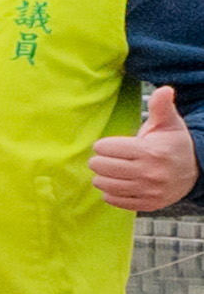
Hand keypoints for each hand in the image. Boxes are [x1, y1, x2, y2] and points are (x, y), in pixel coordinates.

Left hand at [94, 83, 195, 211]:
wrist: (195, 170)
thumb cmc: (175, 143)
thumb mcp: (169, 123)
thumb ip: (161, 106)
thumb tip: (163, 89)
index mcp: (150, 151)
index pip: (106, 148)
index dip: (104, 145)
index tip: (110, 145)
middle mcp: (149, 173)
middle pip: (101, 167)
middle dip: (100, 160)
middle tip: (107, 158)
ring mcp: (148, 191)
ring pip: (104, 184)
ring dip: (102, 177)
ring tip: (110, 170)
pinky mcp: (147, 204)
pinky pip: (114, 200)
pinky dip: (111, 193)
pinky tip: (117, 183)